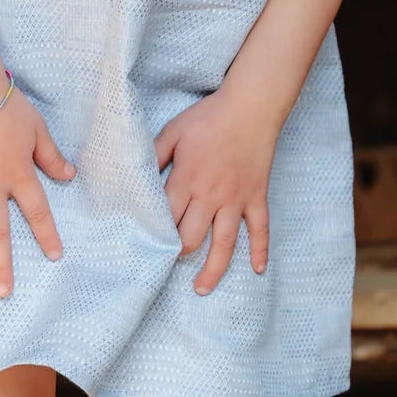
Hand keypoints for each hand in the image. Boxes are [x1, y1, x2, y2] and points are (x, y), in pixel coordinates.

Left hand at [153, 87, 278, 293]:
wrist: (250, 106)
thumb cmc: (208, 117)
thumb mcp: (173, 131)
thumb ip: (154, 155)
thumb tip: (136, 175)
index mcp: (186, 180)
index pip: (167, 217)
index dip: (154, 235)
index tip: (144, 248)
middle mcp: (211, 196)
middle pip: (191, 238)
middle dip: (177, 255)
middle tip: (167, 265)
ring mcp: (236, 200)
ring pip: (224, 244)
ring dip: (213, 270)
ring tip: (201, 289)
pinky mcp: (257, 197)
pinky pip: (260, 229)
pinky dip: (261, 250)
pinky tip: (258, 270)